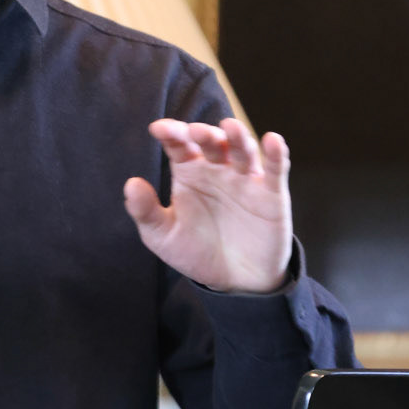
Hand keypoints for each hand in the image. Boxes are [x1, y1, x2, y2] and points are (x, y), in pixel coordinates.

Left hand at [123, 117, 291, 293]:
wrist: (234, 281)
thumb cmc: (196, 252)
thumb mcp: (163, 236)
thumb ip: (146, 212)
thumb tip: (131, 184)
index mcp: (189, 173)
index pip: (179, 145)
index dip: (171, 133)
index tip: (159, 129)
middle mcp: (217, 169)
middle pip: (212, 143)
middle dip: (205, 134)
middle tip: (196, 132)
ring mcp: (245, 179)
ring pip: (243, 150)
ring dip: (238, 137)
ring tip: (230, 128)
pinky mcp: (271, 194)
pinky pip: (276, 170)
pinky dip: (277, 154)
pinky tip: (272, 141)